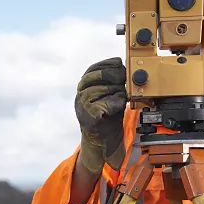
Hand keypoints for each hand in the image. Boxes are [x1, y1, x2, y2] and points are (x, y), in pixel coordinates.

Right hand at [74, 58, 127, 173]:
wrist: (102, 141)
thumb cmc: (107, 117)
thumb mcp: (110, 95)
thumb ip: (113, 83)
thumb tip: (123, 68)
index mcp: (84, 88)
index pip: (92, 69)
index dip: (106, 64)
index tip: (119, 63)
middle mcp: (80, 96)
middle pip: (95, 77)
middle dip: (112, 76)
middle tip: (123, 80)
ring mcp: (82, 107)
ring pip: (98, 90)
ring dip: (115, 91)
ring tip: (122, 96)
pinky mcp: (89, 118)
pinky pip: (102, 106)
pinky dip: (114, 104)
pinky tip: (119, 105)